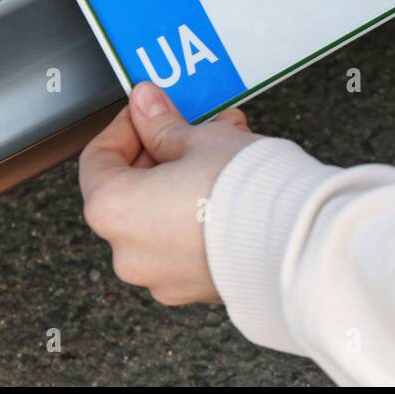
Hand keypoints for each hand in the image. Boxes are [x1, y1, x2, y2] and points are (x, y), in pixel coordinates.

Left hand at [79, 82, 259, 304]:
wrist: (296, 238)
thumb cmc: (245, 191)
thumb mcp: (201, 140)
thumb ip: (164, 125)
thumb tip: (146, 105)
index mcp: (115, 211)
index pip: (98, 160)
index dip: (125, 127)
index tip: (149, 111)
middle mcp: (129, 252)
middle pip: (131, 191)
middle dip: (164, 152)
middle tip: (194, 127)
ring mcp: (163, 276)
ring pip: (161, 217)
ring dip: (184, 180)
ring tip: (226, 149)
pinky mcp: (196, 288)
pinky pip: (185, 244)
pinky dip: (198, 214)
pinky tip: (231, 187)